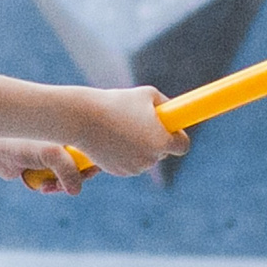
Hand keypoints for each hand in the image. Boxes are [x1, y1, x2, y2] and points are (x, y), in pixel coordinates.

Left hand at [0, 134, 92, 192]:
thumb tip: (76, 190)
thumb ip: (68, 169)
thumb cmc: (17, 143)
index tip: (91, 173)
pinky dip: (50, 187)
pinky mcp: (41, 166)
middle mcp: (61, 140)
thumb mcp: (49, 153)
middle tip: (66, 185)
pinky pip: (55, 182)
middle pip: (83, 163)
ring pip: (68, 176)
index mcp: (66, 129)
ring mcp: (51, 155)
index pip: (92, 145)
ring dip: (61, 185)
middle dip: (77, 178)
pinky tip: (40, 186)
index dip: (96, 160)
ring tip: (48, 187)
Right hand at [75, 85, 189, 176]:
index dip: (178, 136)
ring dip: (140, 146)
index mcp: (161, 141)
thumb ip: (166, 105)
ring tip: (123, 127)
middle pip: (162, 152)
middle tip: (141, 122)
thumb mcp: (147, 95)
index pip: (182, 146)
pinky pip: (129, 162)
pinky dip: (125, 153)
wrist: (83, 119)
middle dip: (156, 139)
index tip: (171, 129)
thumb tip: (174, 113)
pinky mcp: (119, 171)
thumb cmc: (116, 103)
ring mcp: (134, 168)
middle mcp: (150, 159)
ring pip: (145, 157)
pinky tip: (113, 138)